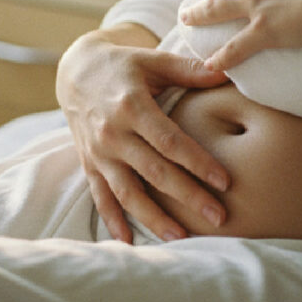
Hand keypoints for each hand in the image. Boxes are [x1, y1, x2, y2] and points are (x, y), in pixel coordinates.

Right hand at [56, 25, 230, 242]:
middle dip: (187, 196)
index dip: (197, 162)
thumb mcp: (153, 60)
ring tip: (182, 237)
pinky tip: (130, 242)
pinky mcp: (89, 163)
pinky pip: (100, 196)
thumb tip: (226, 70)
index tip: (224, 181)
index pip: (169, 141)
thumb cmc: (123, 65)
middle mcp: (112, 132)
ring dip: (154, 218)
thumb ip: (188, 70)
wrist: (75, 71)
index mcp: (131, 105)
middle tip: (219, 217)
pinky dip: (113, 221)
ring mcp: (98, 151)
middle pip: (154, 172)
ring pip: (127, 192)